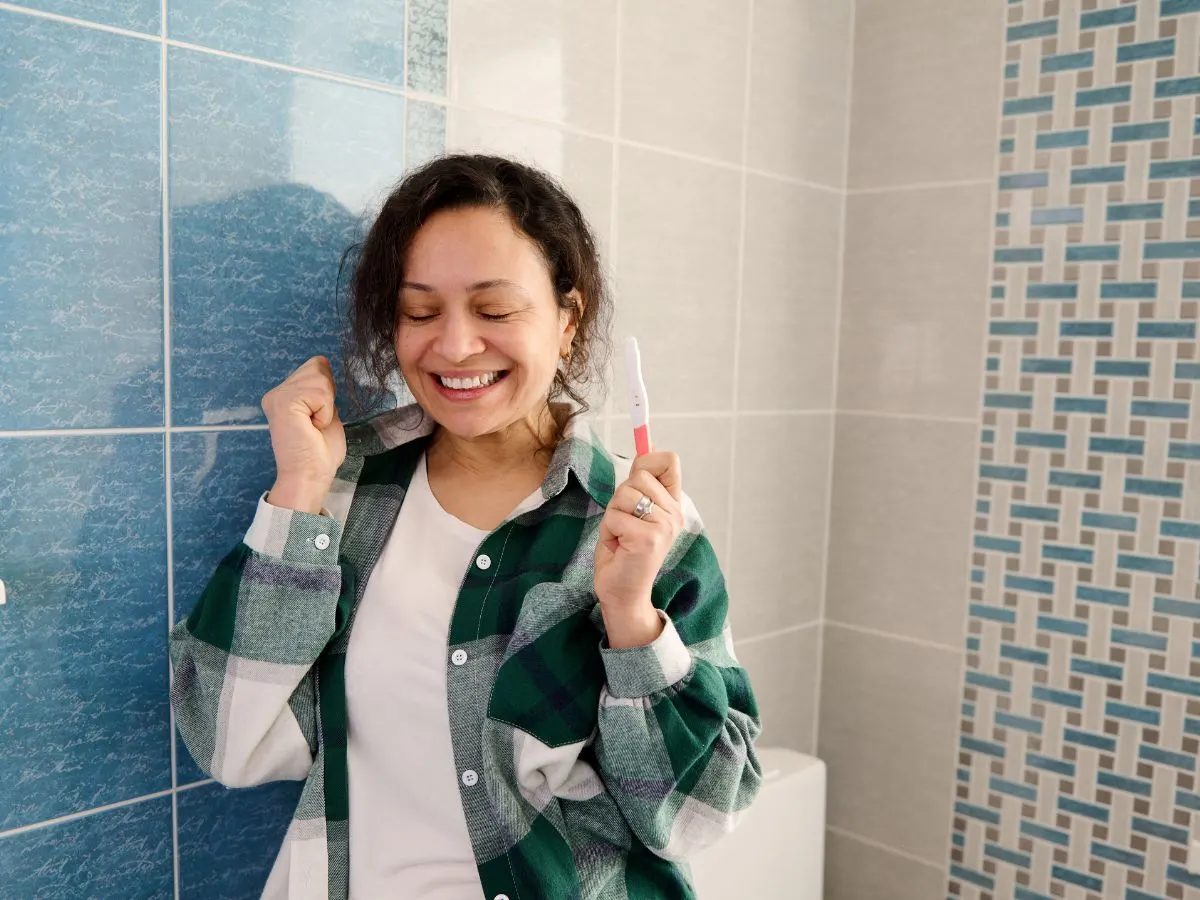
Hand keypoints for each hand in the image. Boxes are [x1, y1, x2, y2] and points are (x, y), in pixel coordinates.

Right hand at [261, 356, 346, 510]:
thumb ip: (323, 389)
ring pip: (320, 379)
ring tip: (313, 426)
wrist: (309, 477)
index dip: (327, 392)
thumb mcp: (326, 412)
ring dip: (326, 406)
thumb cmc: (319, 452)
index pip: (315, 367)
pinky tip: (312, 427)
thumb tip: (321, 362)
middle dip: (327, 397)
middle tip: (316, 423)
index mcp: (285, 394)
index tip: (317, 419)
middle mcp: (276, 392)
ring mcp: (277, 396)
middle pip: (318, 368)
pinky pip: (319, 393)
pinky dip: (324, 412)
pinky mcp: (283, 403)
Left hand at [594, 451, 684, 645]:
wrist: (624, 594)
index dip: (646, 462)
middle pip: (639, 476)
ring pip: (625, 494)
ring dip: (613, 515)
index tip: (635, 480)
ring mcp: (664, 526)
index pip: (669, 461)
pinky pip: (615, 516)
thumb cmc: (623, 553)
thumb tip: (647, 446)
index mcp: (673, 505)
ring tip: (620, 536)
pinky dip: (609, 531)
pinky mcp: (648, 539)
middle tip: (623, 523)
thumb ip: (641, 484)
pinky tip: (618, 547)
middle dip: (620, 498)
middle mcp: (674, 514)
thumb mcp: (633, 511)